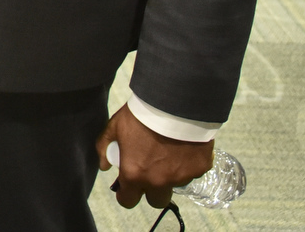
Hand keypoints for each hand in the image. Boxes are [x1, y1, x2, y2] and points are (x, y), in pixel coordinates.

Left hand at [95, 103, 213, 210]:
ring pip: (175, 185)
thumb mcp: (115, 127)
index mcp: (134, 174)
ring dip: (170, 175)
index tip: (128, 187)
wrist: (173, 104)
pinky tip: (184, 147)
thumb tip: (104, 165)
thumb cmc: (140, 115)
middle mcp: (158, 181)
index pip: (128, 201)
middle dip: (152, 191)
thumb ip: (105, 147)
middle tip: (151, 172)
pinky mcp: (199, 169)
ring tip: (169, 153)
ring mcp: (181, 177)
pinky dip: (187, 164)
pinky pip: (192, 172)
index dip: (127, 195)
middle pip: (156, 201)